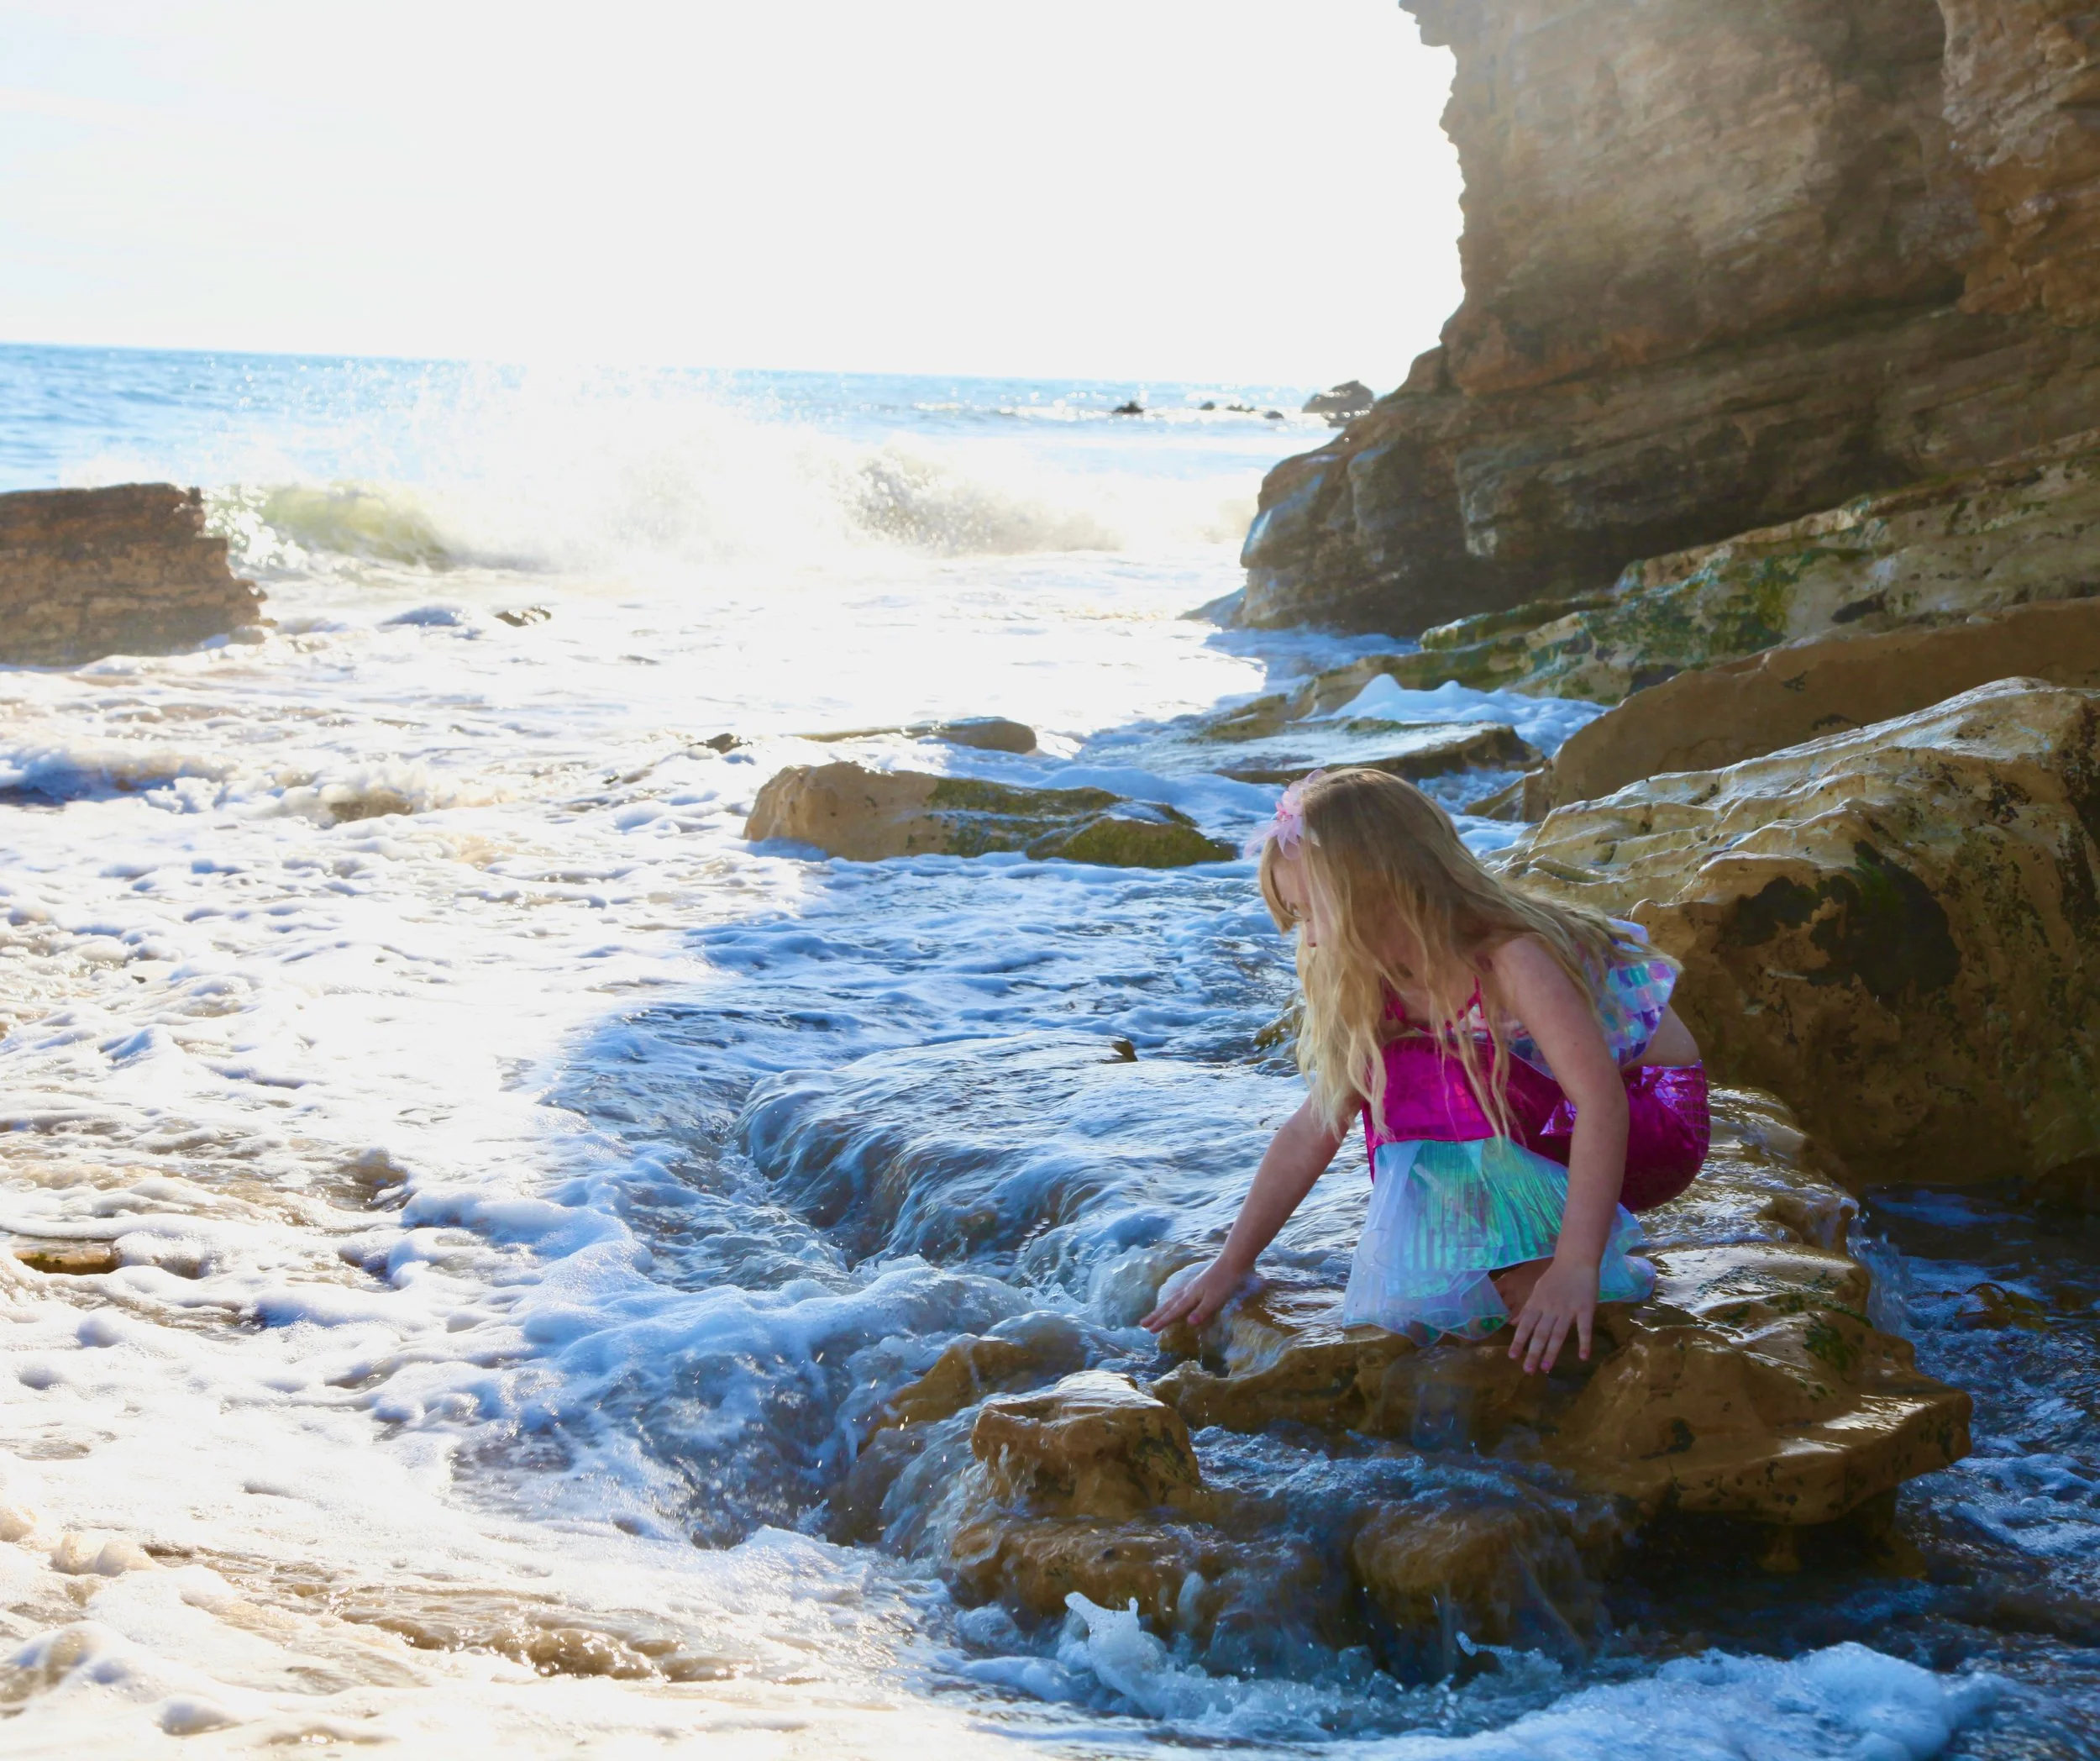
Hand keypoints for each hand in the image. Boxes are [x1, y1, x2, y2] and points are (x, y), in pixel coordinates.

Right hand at [1140, 1259, 1248, 1332]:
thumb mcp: (1215, 1299)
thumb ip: (1202, 1311)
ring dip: (1161, 1308)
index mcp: (1191, 1296)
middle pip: (1168, 1305)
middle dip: (1155, 1315)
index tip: (1150, 1330)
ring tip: (1153, 1314)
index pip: (1174, 1312)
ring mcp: (1192, 1286)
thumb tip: (1188, 1323)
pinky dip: (1171, 1300)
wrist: (1232, 1262)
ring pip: (1172, 1299)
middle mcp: (1188, 1291)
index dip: (1162, 1321)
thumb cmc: (1225, 1282)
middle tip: (1142, 1323)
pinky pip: (1178, 1295)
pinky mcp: (1197, 1284)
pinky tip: (1173, 1300)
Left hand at [1506, 1256, 1598, 1372]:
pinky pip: (1584, 1328)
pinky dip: (1584, 1343)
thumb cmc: (1556, 1276)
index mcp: (1537, 1303)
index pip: (1525, 1325)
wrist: (1576, 1259)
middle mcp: (1550, 1308)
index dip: (1519, 1341)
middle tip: (1527, 1371)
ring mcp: (1568, 1309)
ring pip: (1558, 1334)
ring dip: (1552, 1352)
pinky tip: (1583, 1357)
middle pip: (1540, 1333)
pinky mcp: (1585, 1308)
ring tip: (1546, 1368)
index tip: (1512, 1357)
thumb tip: (1514, 1323)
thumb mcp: (1537, 1291)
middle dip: (1533, 1352)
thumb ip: (1529, 1309)